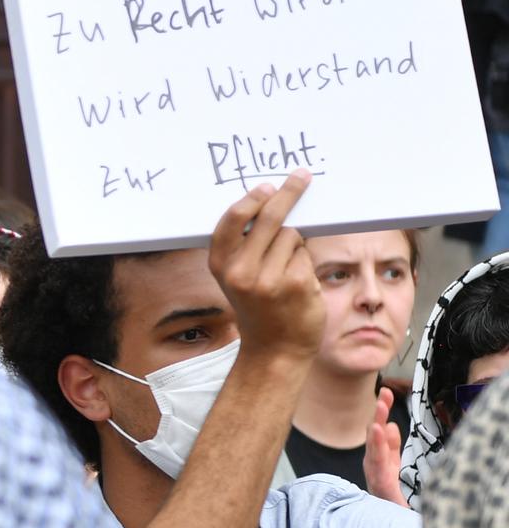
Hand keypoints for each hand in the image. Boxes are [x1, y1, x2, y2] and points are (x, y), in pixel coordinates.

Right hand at [208, 171, 322, 365]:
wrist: (274, 350)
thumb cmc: (259, 308)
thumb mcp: (238, 278)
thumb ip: (246, 247)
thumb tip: (274, 206)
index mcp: (221, 265)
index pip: (233, 221)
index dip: (252, 200)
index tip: (268, 187)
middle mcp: (241, 271)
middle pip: (270, 219)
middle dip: (288, 195)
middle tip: (301, 178)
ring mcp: (269, 278)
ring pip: (292, 236)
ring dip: (295, 245)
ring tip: (287, 269)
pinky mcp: (296, 284)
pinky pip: (306, 255)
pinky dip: (305, 263)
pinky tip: (297, 284)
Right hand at [364, 387, 406, 505]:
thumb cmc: (392, 499)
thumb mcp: (394, 467)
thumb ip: (390, 447)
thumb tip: (389, 425)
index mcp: (379, 460)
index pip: (379, 432)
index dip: (382, 413)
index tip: (386, 392)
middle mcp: (374, 467)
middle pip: (374, 438)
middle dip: (377, 415)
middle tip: (384, 393)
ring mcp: (376, 477)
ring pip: (374, 450)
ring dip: (375, 430)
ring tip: (380, 412)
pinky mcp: (382, 487)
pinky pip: (379, 465)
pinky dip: (377, 447)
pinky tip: (379, 431)